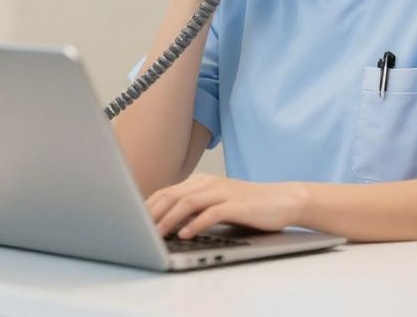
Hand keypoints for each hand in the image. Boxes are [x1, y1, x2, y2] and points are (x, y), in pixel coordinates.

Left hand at [146, 173, 305, 238]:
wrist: (282, 200)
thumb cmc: (248, 206)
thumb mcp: (216, 204)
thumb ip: (194, 208)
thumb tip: (167, 222)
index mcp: (200, 181)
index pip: (166, 192)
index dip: (148, 206)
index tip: (134, 221)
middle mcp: (208, 183)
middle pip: (172, 195)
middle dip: (153, 213)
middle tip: (139, 230)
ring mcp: (222, 192)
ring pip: (187, 202)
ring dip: (169, 219)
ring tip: (157, 234)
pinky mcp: (236, 204)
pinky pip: (211, 213)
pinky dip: (195, 223)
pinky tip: (185, 234)